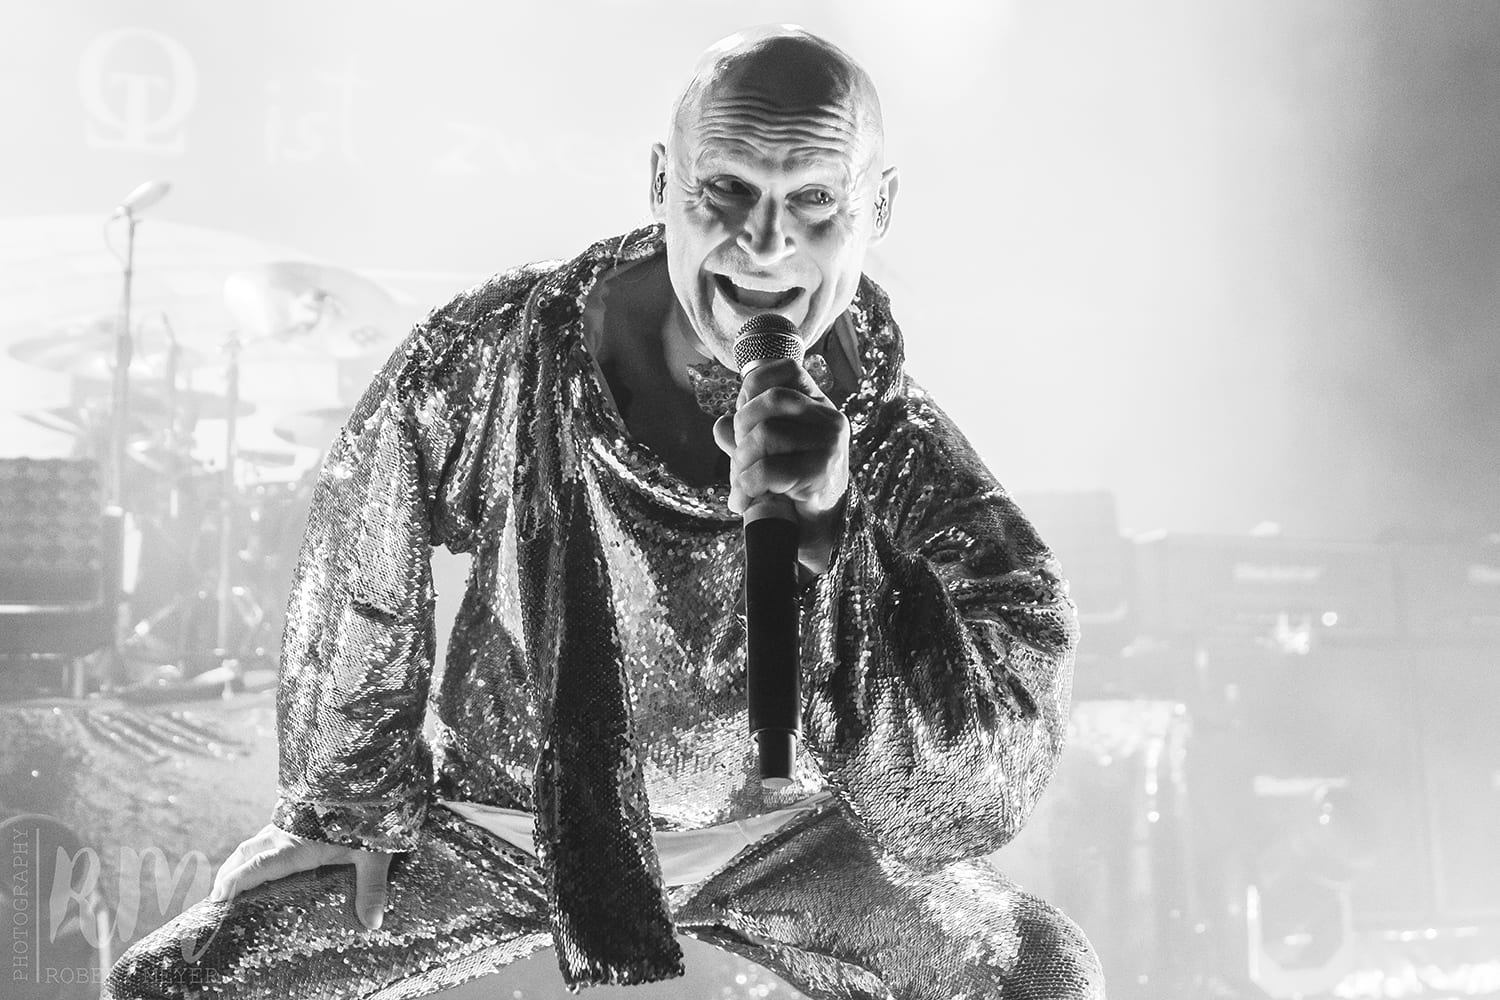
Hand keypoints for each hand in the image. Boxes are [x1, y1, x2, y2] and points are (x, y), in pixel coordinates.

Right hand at [209, 822, 393, 929]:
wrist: (361, 775)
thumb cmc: (368, 814)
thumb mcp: (373, 854)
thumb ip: (370, 888)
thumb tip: (373, 923)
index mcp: (298, 847)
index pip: (258, 867)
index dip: (235, 883)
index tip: (216, 899)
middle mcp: (285, 834)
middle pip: (245, 854)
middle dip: (227, 875)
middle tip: (214, 898)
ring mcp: (287, 822)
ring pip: (252, 842)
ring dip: (237, 861)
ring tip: (228, 881)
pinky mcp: (294, 812)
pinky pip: (265, 833)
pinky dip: (254, 848)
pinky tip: (258, 856)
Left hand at [713, 357, 849, 575]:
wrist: (818, 527)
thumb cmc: (790, 483)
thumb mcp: (763, 452)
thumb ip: (742, 434)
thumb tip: (720, 425)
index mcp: (817, 403)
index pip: (786, 369)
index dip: (753, 386)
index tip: (744, 417)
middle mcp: (829, 417)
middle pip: (769, 402)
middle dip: (741, 431)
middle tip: (738, 460)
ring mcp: (829, 444)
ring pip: (765, 435)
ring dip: (740, 465)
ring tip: (740, 485)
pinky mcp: (822, 473)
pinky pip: (768, 470)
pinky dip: (747, 487)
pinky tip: (744, 500)